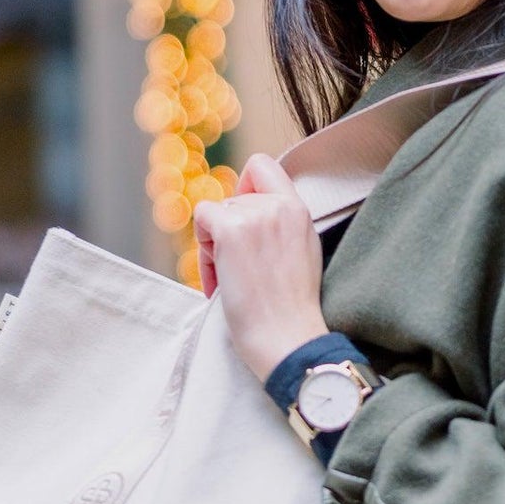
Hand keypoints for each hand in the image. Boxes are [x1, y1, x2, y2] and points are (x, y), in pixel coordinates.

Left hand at [191, 153, 329, 382]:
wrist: (288, 338)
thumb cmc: (291, 310)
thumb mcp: (302, 252)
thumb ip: (281, 225)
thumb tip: (244, 212)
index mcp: (299, 210)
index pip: (263, 165)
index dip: (245, 186)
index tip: (244, 218)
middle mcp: (279, 205)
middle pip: (232, 196)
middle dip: (228, 229)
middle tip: (237, 270)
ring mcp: (255, 215)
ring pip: (215, 211)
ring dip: (214, 245)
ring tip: (229, 280)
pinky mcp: (231, 230)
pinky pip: (202, 219)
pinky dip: (203, 250)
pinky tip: (218, 279)